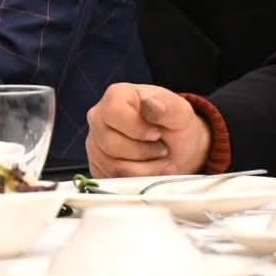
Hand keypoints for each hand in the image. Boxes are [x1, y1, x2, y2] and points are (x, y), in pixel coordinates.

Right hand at [85, 83, 209, 176]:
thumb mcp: (180, 112)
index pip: (114, 112)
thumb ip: (167, 106)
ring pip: (112, 165)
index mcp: (116, 96)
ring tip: (160, 161)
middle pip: (111, 143)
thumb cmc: (175, 125)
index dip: (137, 128)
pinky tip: (150, 171)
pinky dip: (137, 180)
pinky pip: (112, 179)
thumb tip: (150, 103)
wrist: (176, 148)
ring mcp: (95, 143)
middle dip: (143, 152)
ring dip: (144, 169)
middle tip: (162, 149)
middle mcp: (98, 117)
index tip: (157, 134)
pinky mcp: (97, 166)